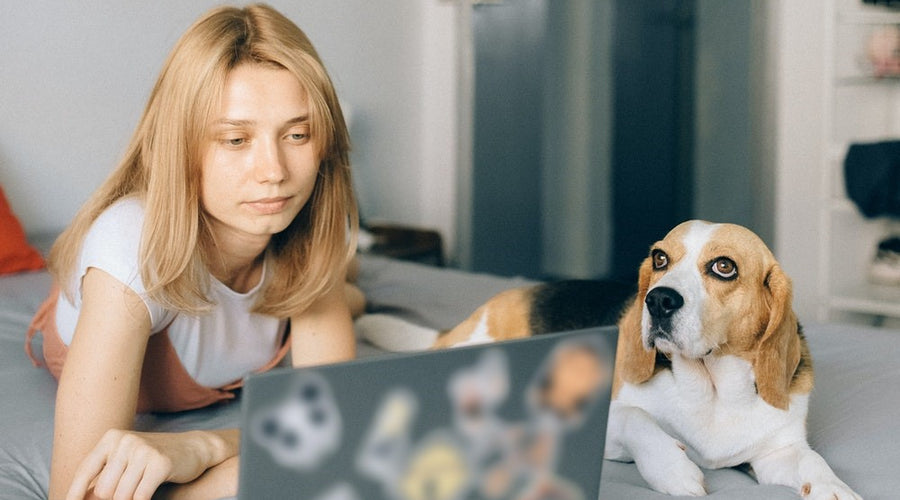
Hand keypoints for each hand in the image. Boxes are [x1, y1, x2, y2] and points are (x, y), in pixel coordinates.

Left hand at [65, 429, 228, 499]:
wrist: (194, 448)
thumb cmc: (154, 457)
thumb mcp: (127, 459)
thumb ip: (105, 474)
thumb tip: (82, 498)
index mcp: (112, 438)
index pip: (85, 470)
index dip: (74, 493)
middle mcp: (126, 441)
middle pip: (103, 489)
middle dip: (112, 499)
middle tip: (129, 491)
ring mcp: (143, 451)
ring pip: (121, 495)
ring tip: (140, 490)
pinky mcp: (159, 464)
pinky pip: (140, 497)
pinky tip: (147, 495)